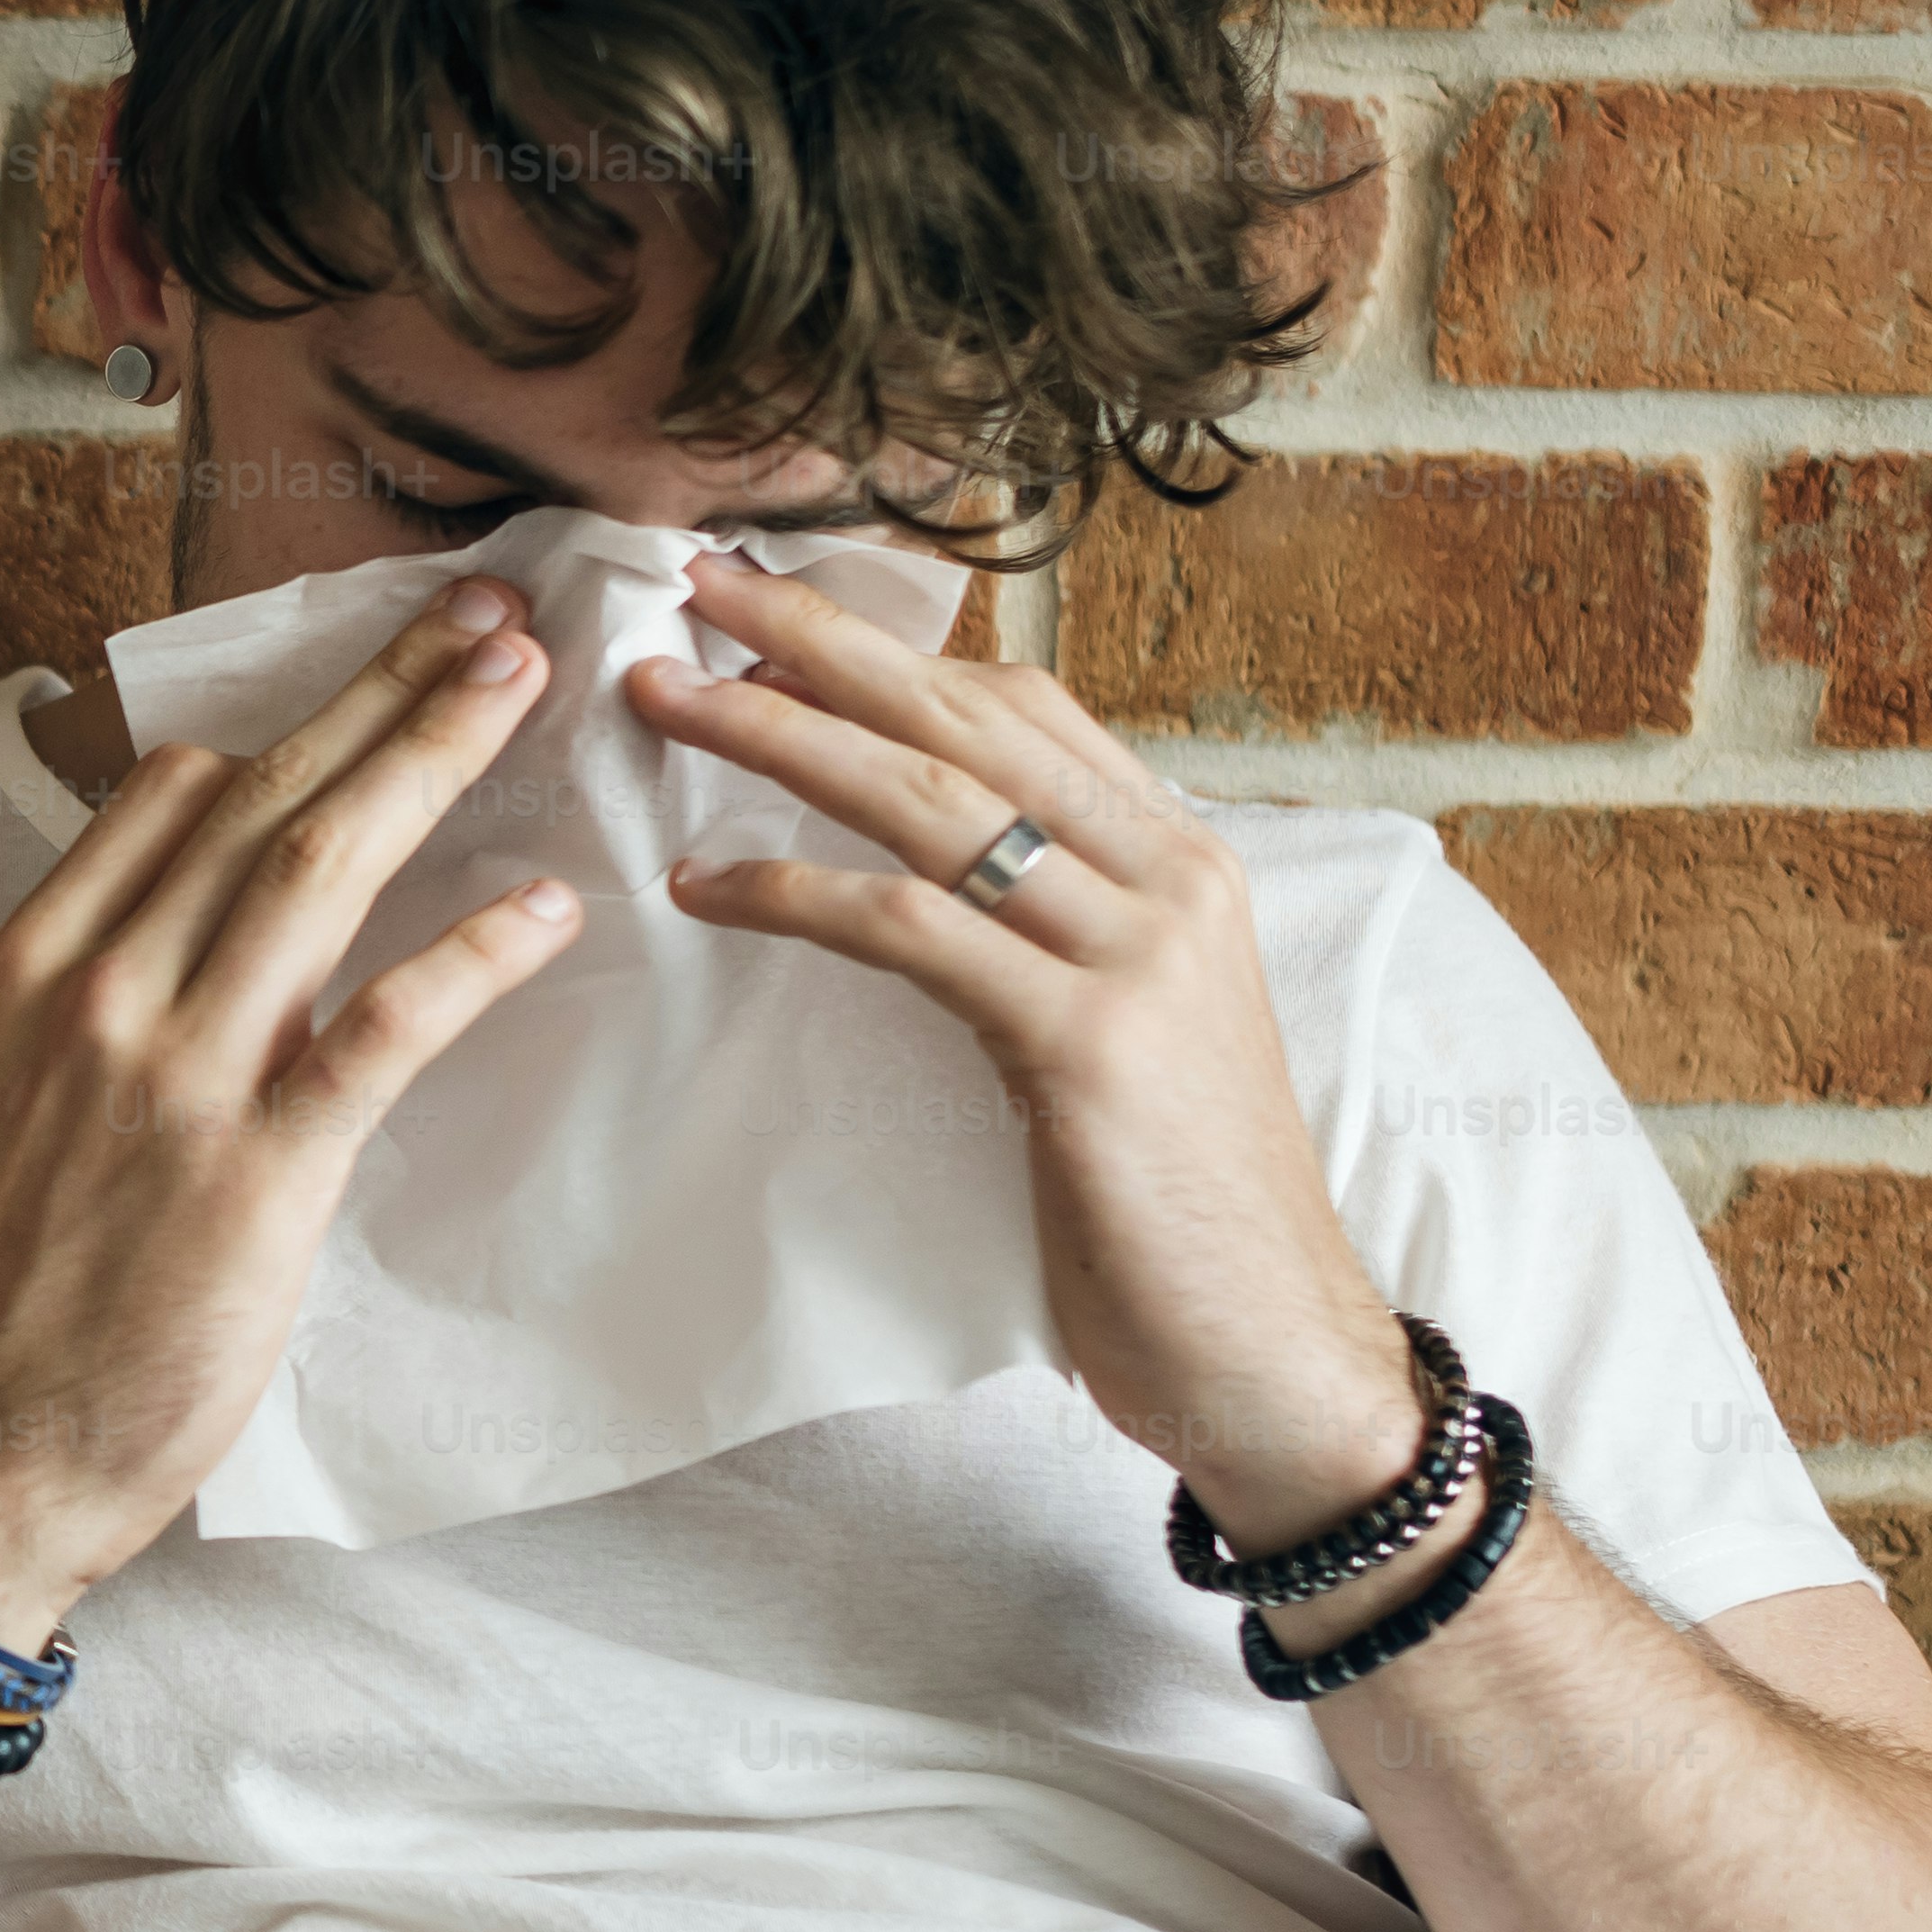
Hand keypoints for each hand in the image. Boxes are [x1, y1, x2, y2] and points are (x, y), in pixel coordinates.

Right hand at [0, 579, 583, 1646]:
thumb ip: (67, 1013)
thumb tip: (145, 947)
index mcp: (31, 970)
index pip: (168, 798)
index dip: (287, 722)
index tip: (375, 672)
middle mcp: (99, 997)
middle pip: (261, 799)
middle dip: (384, 693)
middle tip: (489, 618)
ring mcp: (176, 1079)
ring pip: (319, 870)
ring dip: (430, 760)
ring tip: (520, 688)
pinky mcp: (258, 1174)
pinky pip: (383, 1033)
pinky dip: (469, 956)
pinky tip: (545, 908)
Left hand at [633, 551, 1434, 1552]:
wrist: (1272, 1349)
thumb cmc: (1174, 1206)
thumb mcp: (1123, 1031)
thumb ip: (1052, 932)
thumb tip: (935, 868)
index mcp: (1181, 863)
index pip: (1023, 710)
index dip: (894, 649)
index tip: (772, 609)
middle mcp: (1171, 881)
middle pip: (967, 721)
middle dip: (818, 642)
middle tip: (691, 583)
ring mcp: (1138, 957)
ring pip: (931, 804)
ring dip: (779, 738)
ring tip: (659, 699)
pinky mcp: (1086, 1046)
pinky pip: (911, 933)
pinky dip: (795, 892)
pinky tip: (700, 885)